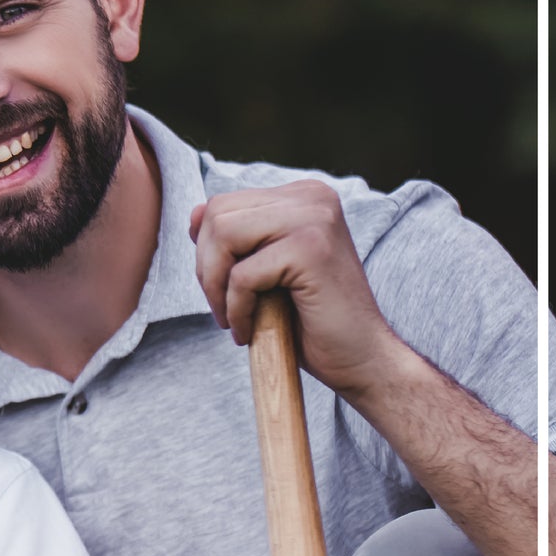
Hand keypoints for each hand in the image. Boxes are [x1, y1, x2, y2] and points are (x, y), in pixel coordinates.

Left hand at [189, 180, 401, 400]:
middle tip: (224, 309)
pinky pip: (241, 275)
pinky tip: (249, 332)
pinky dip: (236, 310)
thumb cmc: (310, 321)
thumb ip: (234, 240)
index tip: (223, 289)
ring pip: (223, 237)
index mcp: (302, 196)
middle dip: (206, 269)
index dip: (208, 253)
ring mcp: (315, 218)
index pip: (223, 205)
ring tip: (233, 319)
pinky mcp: (311, 249)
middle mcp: (312, 197)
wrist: (360, 359)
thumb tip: (194, 213)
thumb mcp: (263, 270)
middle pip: (217, 215)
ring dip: (215, 288)